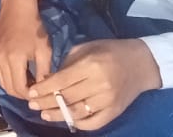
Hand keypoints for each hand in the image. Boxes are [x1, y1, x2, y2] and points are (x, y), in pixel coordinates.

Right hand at [0, 0, 51, 99]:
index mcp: (14, 60)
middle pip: (8, 88)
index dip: (31, 96)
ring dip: (14, 86)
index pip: (20, 89)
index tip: (41, 94)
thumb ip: (43, 72)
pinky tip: (21, 71)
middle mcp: (1, 60)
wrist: (16, 5)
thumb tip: (45, 89)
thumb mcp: (44, 49)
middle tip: (35, 91)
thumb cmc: (34, 26)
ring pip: (2, 81)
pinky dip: (9, 77)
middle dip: (22, 94)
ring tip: (29, 82)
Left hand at [28, 39, 159, 130]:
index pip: (62, 81)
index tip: (31, 94)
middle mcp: (100, 85)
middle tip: (32, 106)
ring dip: (59, 115)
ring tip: (44, 114)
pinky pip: (94, 122)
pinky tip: (67, 120)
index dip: (44, 89)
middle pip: (68, 98)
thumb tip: (49, 80)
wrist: (141, 63)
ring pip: (79, 112)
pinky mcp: (115, 111)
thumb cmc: (109, 51)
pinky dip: (79, 123)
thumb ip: (67, 64)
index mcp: (91, 66)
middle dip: (47, 103)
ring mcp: (108, 100)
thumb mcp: (85, 49)